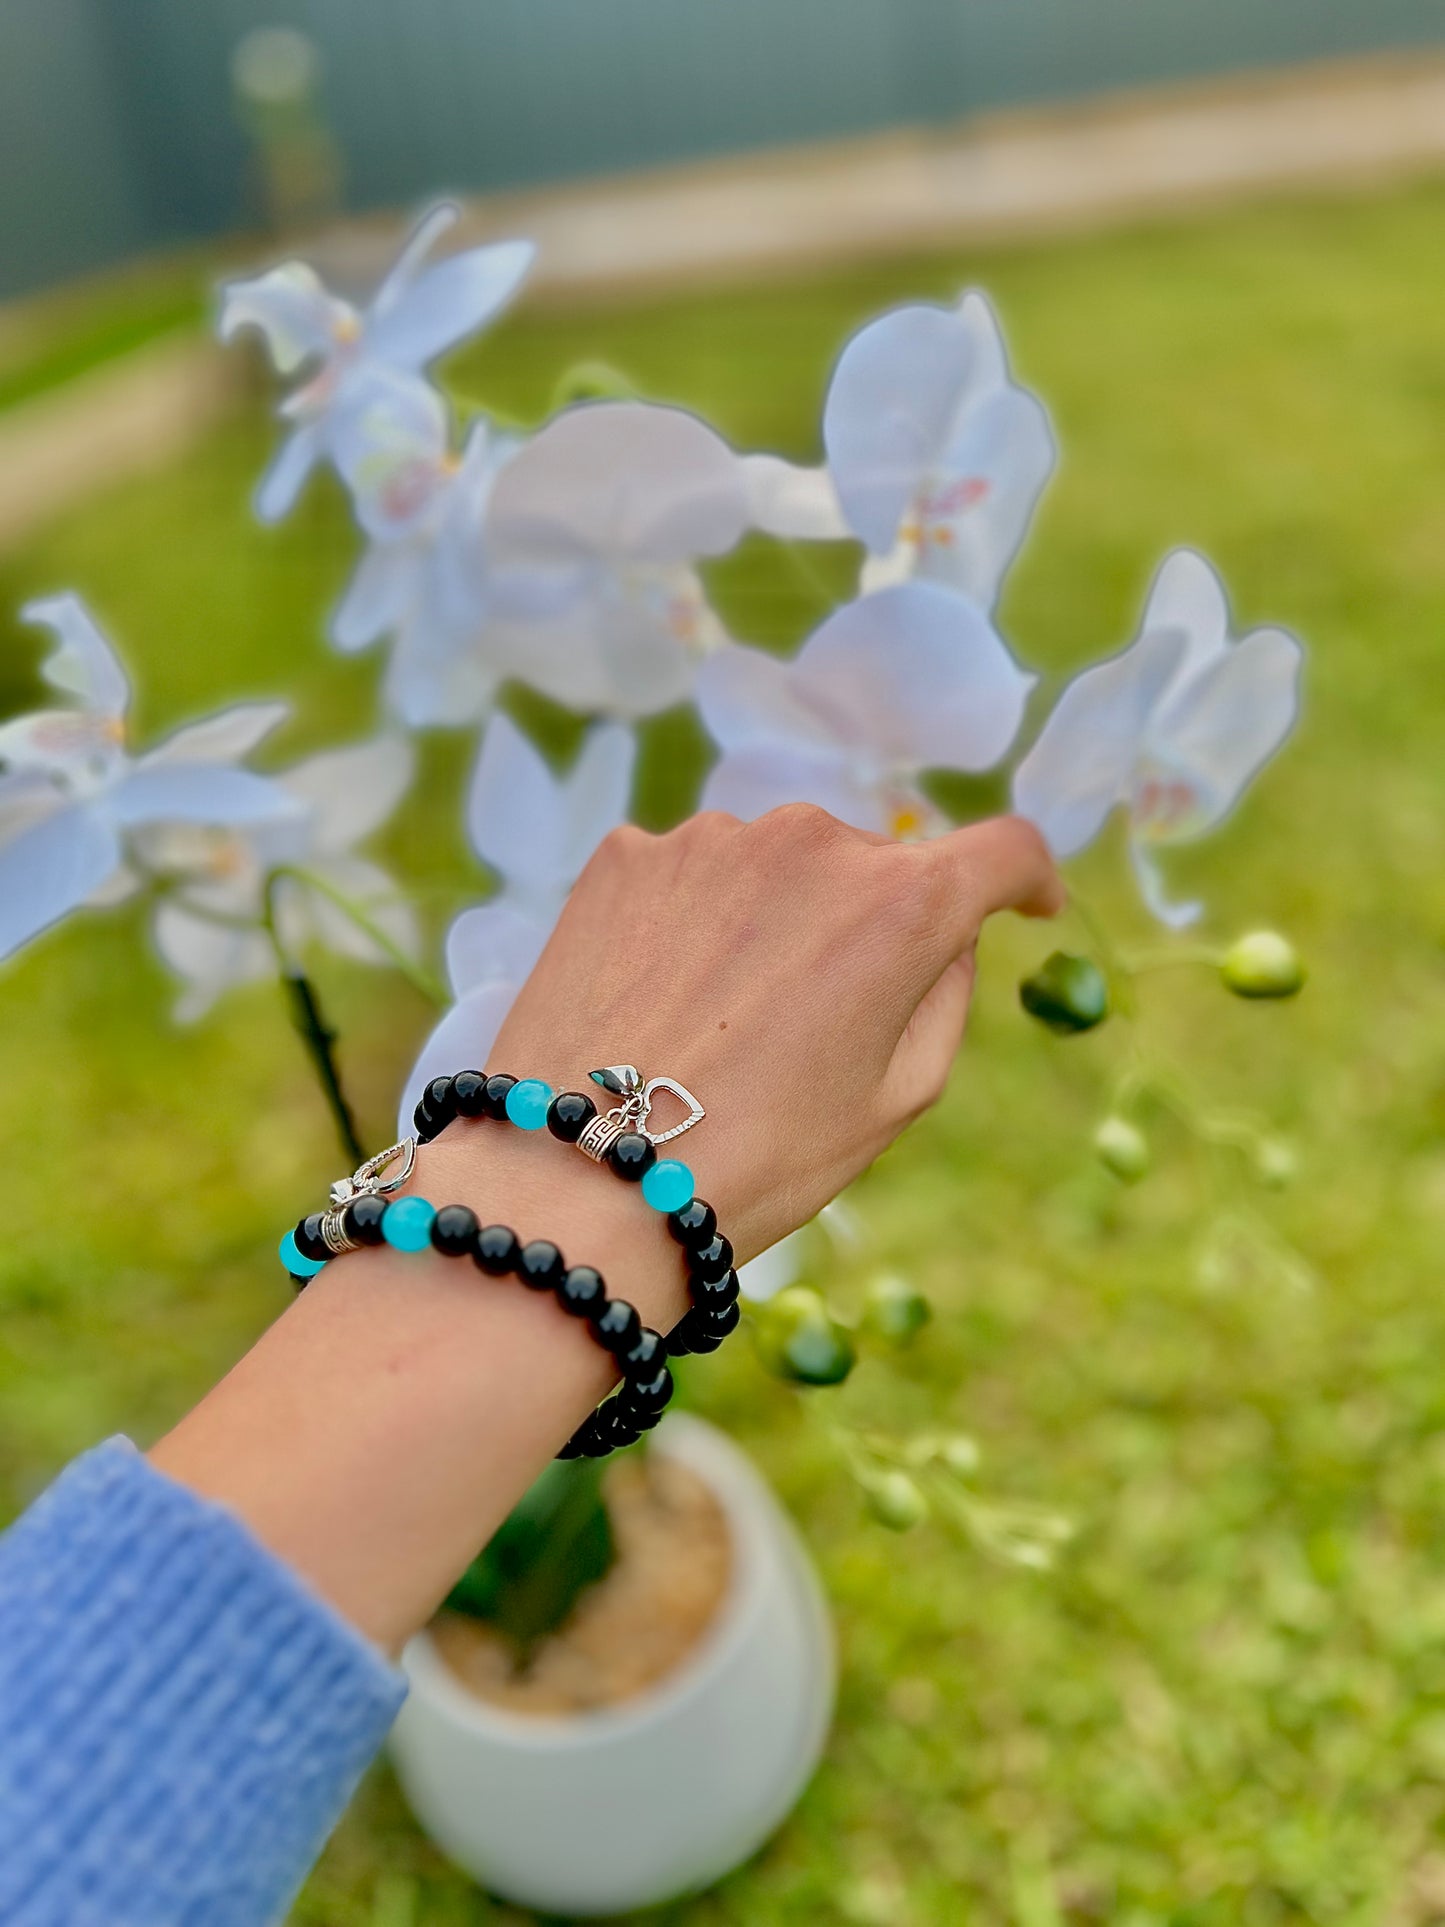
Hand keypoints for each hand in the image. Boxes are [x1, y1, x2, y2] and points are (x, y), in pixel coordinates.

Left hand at [153, 803, 1060, 1647]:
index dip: (1025, 879)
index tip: (1023, 905)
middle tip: (826, 1018)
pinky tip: (666, 1000)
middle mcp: (811, 842)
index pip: (1002, 849)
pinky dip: (696, 920)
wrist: (581, 1183)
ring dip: (776, 917)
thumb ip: (945, 991)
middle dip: (872, 922)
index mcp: (901, 904)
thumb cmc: (759, 1162)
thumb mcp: (896, 1100)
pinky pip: (691, 873)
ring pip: (776, 864)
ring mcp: (709, 841)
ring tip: (728, 1023)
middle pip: (875, 862)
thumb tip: (943, 933)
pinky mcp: (625, 856)